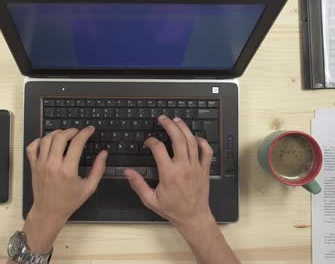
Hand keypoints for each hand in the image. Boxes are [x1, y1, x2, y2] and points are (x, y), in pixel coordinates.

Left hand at [23, 126, 106, 252]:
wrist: (49, 212)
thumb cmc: (69, 201)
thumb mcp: (89, 187)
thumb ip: (98, 169)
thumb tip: (104, 153)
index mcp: (68, 170)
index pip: (77, 143)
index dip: (85, 133)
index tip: (89, 130)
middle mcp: (53, 165)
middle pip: (60, 137)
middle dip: (71, 130)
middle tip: (78, 132)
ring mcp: (41, 164)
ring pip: (46, 139)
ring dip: (57, 133)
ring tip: (65, 135)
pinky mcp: (33, 166)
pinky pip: (32, 147)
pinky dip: (39, 140)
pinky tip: (48, 142)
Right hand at [123, 115, 213, 229]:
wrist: (193, 217)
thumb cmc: (173, 209)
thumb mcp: (150, 199)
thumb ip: (138, 184)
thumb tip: (128, 172)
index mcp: (169, 173)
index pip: (159, 148)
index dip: (151, 141)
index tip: (148, 142)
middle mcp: (183, 167)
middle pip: (177, 138)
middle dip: (169, 125)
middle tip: (163, 118)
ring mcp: (196, 167)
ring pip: (192, 141)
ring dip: (184, 128)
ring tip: (177, 120)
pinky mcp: (204, 169)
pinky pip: (206, 151)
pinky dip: (202, 141)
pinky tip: (194, 136)